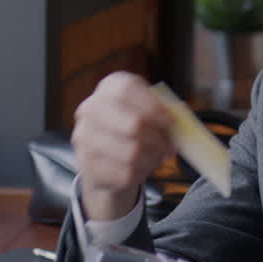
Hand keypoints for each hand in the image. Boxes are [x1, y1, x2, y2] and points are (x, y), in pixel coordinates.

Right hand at [71, 72, 175, 220]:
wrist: (105, 156)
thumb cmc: (133, 128)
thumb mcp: (147, 111)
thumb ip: (162, 112)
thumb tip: (177, 123)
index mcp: (109, 88)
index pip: (127, 90)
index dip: (152, 106)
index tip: (170, 121)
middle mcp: (90, 109)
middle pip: (132, 124)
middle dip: (157, 139)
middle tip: (168, 146)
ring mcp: (84, 137)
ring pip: (132, 153)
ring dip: (152, 158)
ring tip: (156, 157)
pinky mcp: (87, 165)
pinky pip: (125, 173)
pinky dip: (140, 173)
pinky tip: (141, 168)